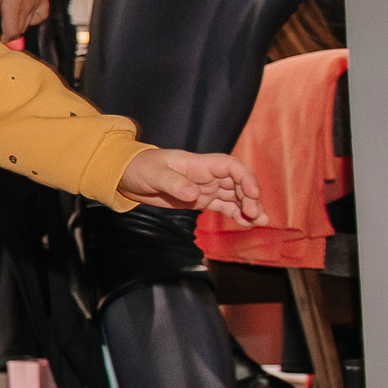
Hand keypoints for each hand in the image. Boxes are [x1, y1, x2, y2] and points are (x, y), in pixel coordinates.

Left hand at [0, 0, 50, 36]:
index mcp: (15, 4)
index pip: (12, 31)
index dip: (4, 38)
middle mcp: (28, 5)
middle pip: (19, 29)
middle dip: (8, 32)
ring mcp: (37, 0)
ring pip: (29, 23)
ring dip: (18, 25)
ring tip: (7, 19)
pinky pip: (41, 14)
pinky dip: (34, 18)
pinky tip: (26, 13)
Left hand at [118, 148, 265, 226]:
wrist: (126, 176)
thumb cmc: (139, 168)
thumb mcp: (154, 175)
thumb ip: (174, 184)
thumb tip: (195, 195)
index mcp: (199, 164)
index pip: (230, 167)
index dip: (245, 178)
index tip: (252, 194)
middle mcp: (206, 175)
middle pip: (237, 183)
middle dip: (250, 197)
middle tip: (255, 215)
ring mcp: (204, 188)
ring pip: (234, 196)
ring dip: (248, 207)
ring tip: (261, 222)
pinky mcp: (199, 200)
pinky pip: (223, 206)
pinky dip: (236, 214)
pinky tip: (247, 223)